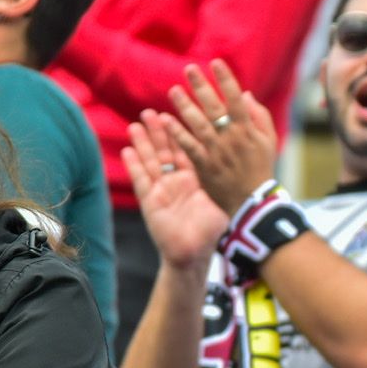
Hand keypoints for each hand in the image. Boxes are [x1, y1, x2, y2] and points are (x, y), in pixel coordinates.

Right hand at [122, 109, 227, 269]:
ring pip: (150, 162)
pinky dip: (134, 165)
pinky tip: (127, 150)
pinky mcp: (150, 202)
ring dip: (142, 144)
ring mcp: (161, 191)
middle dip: (157, 133)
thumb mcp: (219, 202)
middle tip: (150, 112)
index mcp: (193, 181)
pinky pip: (141, 180)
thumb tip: (239, 165)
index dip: (179, 134)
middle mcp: (176, 183)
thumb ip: (223, 183)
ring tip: (136, 124)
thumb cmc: (210, 232)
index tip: (175, 114)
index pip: (185, 152)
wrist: (194, 255)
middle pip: (164, 152)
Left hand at [161, 59, 278, 215]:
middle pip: (214, 107)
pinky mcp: (204, 166)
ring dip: (185, 106)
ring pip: (198, 124)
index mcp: (247, 130)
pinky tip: (166, 120)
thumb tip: (245, 94)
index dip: (225, 80)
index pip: (235, 99)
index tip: (216, 62)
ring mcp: (216, 152)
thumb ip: (259, 116)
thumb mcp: (268, 141)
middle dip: (201, 87)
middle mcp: (231, 138)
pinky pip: (189, 147)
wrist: (252, 201)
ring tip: (174, 90)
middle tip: (189, 69)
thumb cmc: (261, 168)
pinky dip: (178, 133)